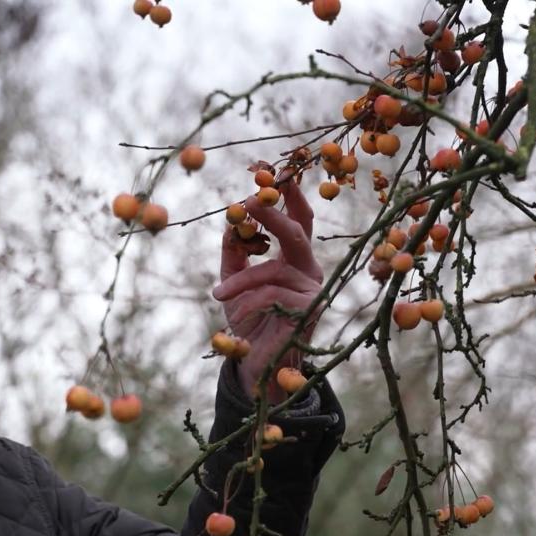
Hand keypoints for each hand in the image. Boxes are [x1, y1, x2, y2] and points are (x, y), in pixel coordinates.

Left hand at [212, 174, 323, 403]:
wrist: (257, 364)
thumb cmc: (249, 321)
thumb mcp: (235, 281)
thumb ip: (235, 252)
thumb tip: (231, 222)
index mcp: (297, 258)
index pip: (299, 219)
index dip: (289, 195)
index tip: (273, 170)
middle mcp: (311, 269)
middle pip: (296, 232)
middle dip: (272, 214)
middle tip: (247, 203)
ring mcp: (315, 289)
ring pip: (271, 270)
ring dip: (240, 282)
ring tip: (220, 297)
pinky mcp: (310, 310)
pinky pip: (272, 294)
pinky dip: (249, 302)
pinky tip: (239, 317)